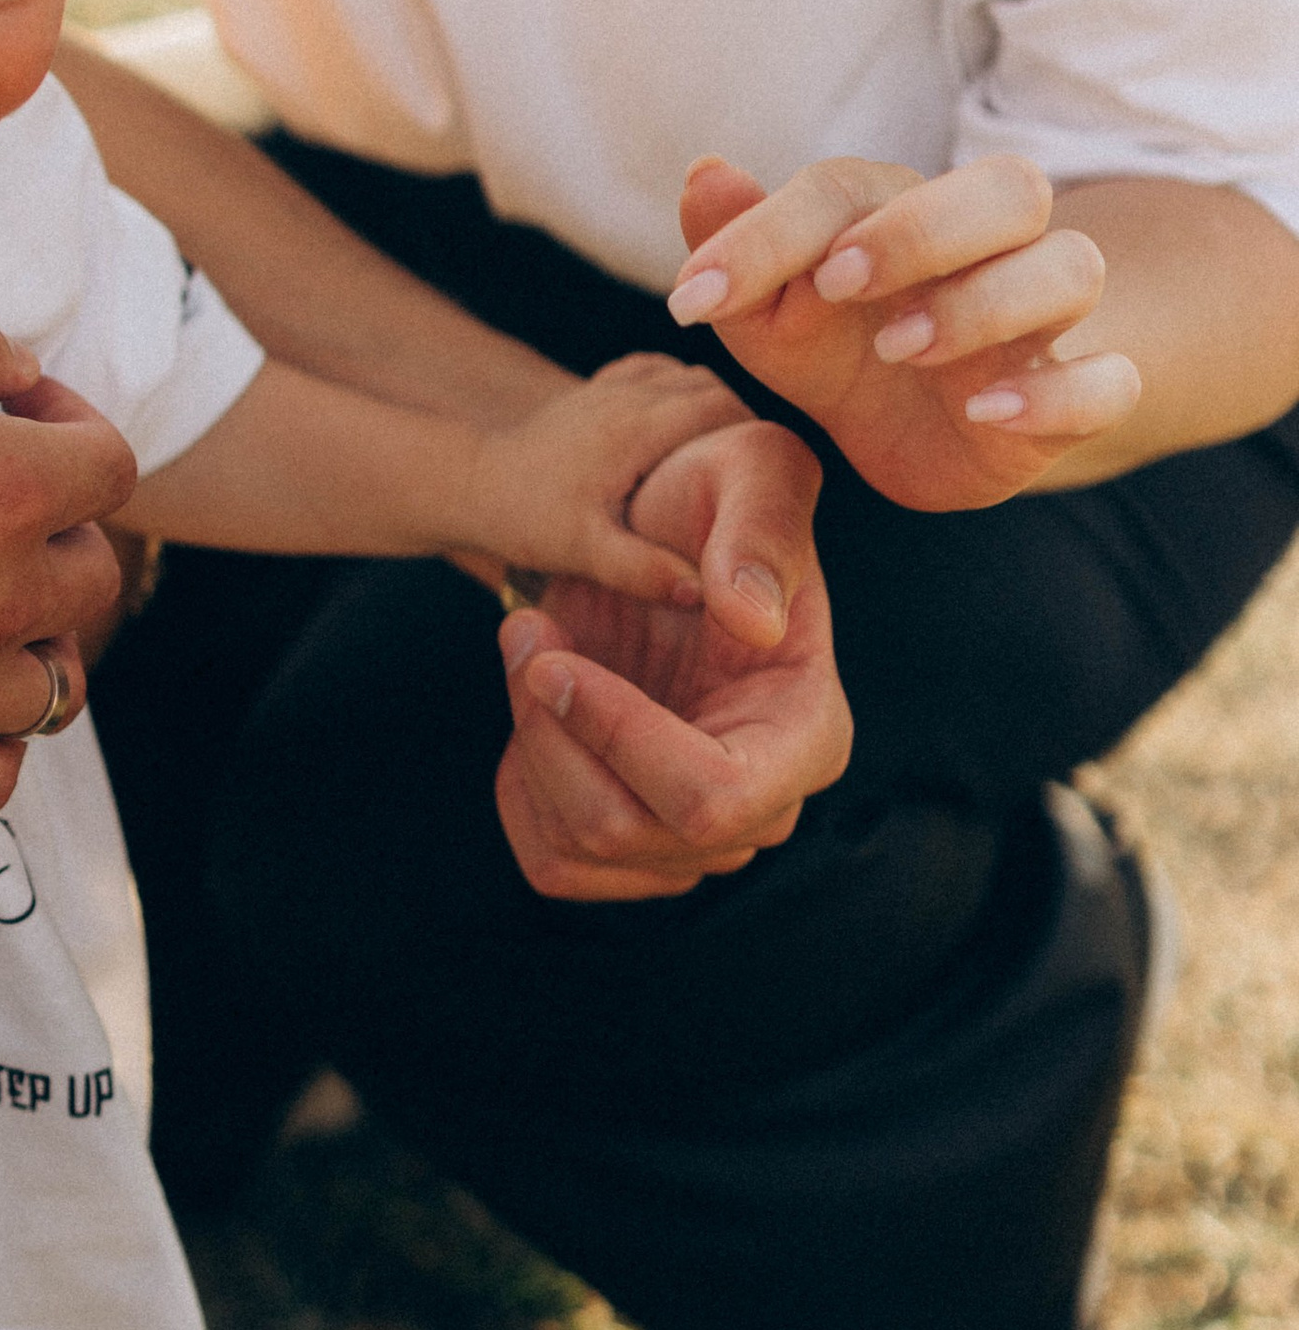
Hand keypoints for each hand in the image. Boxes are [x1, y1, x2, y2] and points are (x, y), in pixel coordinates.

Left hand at [459, 352, 760, 611]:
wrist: (469, 485)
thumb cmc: (525, 519)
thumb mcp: (584, 551)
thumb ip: (642, 570)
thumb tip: (706, 593)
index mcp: (638, 425)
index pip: (725, 410)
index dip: (757, 438)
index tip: (776, 476)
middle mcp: (629, 392)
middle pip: (712, 386)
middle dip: (742, 423)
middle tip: (759, 472)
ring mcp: (610, 387)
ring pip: (684, 375)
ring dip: (711, 406)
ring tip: (726, 456)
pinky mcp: (595, 392)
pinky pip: (654, 374)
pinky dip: (677, 394)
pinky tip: (679, 434)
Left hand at [494, 420, 850, 899]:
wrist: (655, 535)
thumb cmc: (714, 497)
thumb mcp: (752, 469)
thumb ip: (762, 530)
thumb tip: (753, 622)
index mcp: (810, 734)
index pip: (712, 797)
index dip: (618, 739)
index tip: (552, 661)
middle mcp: (764, 807)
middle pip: (623, 828)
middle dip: (549, 730)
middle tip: (523, 632)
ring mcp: (698, 840)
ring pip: (578, 847)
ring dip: (528, 745)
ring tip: (529, 650)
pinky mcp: (636, 847)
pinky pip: (552, 860)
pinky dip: (520, 789)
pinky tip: (535, 712)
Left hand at [668, 153, 1140, 509]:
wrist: (923, 438)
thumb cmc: (843, 352)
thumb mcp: (772, 315)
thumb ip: (739, 253)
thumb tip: (703, 172)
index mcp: (905, 213)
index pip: (851, 188)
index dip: (773, 231)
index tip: (696, 296)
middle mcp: (991, 250)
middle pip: (1009, 189)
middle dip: (922, 228)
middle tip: (836, 284)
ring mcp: (1042, 323)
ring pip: (1071, 269)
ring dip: (985, 302)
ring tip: (898, 348)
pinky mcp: (1077, 395)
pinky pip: (1109, 380)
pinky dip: (1058, 393)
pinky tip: (983, 412)